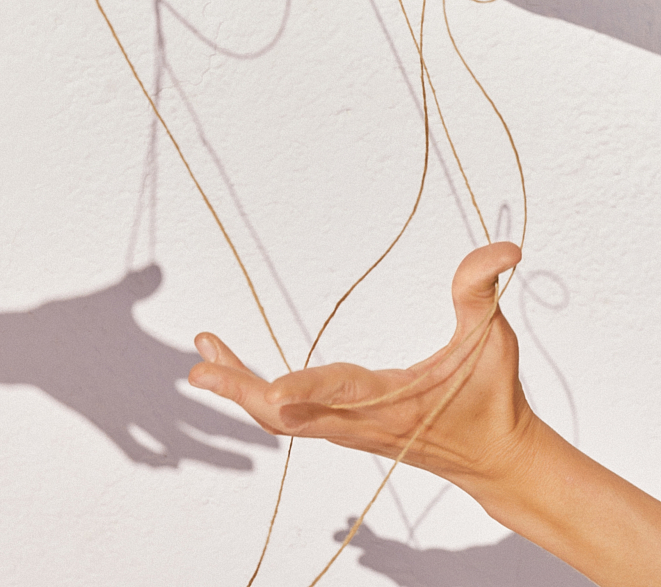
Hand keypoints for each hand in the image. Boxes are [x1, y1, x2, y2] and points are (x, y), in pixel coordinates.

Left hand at [188, 242, 535, 488]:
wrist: (494, 457)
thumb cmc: (492, 398)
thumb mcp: (493, 339)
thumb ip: (483, 290)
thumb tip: (505, 247)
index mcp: (392, 401)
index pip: (343, 395)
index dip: (309, 390)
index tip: (275, 389)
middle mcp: (360, 422)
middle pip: (287, 417)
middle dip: (241, 391)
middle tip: (199, 367)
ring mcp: (347, 430)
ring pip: (282, 421)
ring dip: (241, 390)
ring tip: (204, 357)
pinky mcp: (343, 429)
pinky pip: (291, 420)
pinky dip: (259, 397)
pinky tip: (241, 376)